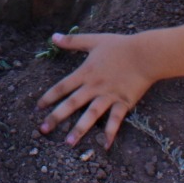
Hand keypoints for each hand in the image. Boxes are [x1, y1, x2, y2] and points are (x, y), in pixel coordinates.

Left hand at [35, 32, 155, 148]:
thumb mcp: (93, 40)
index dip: (49, 97)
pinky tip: (104, 146)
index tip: (38, 108)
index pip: (63, 87)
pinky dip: (110, 133)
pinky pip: (115, 120)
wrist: (145, 54)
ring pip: (91, 115)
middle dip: (56, 117)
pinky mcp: (123, 103)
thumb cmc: (120, 46)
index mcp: (86, 73)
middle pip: (72, 103)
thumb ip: (72, 41)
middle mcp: (94, 87)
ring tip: (69, 143)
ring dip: (79, 129)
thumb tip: (53, 36)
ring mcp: (108, 96)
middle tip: (43, 129)